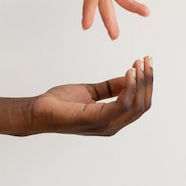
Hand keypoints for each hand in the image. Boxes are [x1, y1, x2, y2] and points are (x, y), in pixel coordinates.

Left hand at [26, 57, 152, 135]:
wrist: (37, 111)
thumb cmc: (60, 104)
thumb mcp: (91, 91)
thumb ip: (111, 88)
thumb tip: (130, 77)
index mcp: (112, 120)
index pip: (140, 104)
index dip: (146, 84)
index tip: (145, 63)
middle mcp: (113, 126)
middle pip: (143, 105)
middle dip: (148, 81)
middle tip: (147, 60)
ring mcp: (105, 125)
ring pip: (137, 105)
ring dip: (142, 82)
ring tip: (139, 64)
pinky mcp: (96, 119)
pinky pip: (122, 104)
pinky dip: (129, 87)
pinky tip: (129, 72)